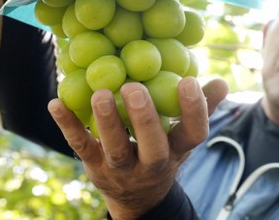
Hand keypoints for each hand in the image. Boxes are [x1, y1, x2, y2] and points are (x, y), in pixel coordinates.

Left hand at [48, 76, 228, 218]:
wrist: (137, 196)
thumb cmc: (164, 152)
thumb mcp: (184, 137)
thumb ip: (201, 109)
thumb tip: (223, 83)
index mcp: (178, 150)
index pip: (194, 134)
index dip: (194, 111)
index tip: (189, 81)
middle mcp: (152, 163)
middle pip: (152, 147)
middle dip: (144, 119)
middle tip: (135, 88)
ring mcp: (121, 168)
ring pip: (115, 149)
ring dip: (107, 121)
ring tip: (100, 93)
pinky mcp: (94, 165)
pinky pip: (81, 146)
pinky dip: (68, 125)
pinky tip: (56, 103)